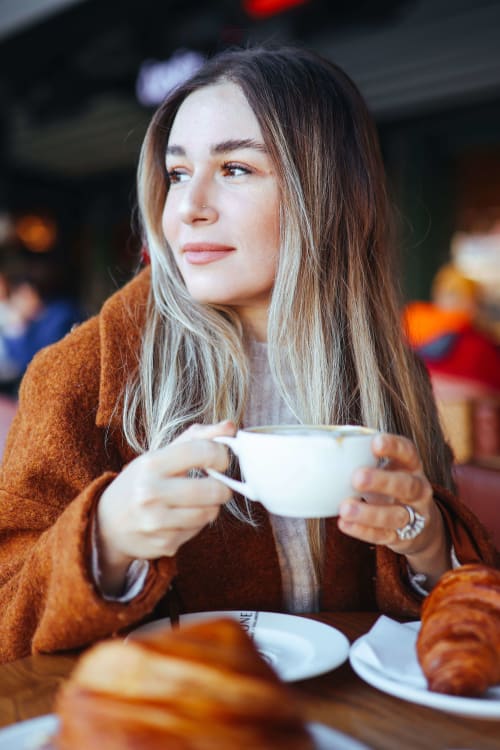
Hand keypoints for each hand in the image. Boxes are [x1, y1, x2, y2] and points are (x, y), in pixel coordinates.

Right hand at [95, 420, 235, 593]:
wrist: (107, 524)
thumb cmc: (140, 482)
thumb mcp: (161, 455)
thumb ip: (197, 438)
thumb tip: (231, 426)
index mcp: (151, 464)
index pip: (203, 452)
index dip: (221, 456)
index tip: (220, 461)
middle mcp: (151, 493)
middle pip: (213, 490)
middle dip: (223, 487)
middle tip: (216, 485)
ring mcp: (156, 522)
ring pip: (209, 513)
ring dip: (211, 506)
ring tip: (196, 501)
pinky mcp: (164, 544)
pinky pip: (198, 531)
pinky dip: (197, 523)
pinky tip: (181, 517)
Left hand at [338, 433, 448, 586]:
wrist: (421, 525)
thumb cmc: (392, 487)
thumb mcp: (388, 469)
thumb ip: (365, 459)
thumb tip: (325, 449)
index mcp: (412, 467)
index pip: (408, 452)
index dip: (394, 447)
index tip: (375, 443)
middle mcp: (418, 490)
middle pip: (407, 485)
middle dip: (382, 481)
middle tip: (357, 478)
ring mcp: (414, 516)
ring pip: (395, 515)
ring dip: (369, 513)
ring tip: (345, 508)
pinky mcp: (403, 537)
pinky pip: (383, 535)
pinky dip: (363, 530)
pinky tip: (345, 523)